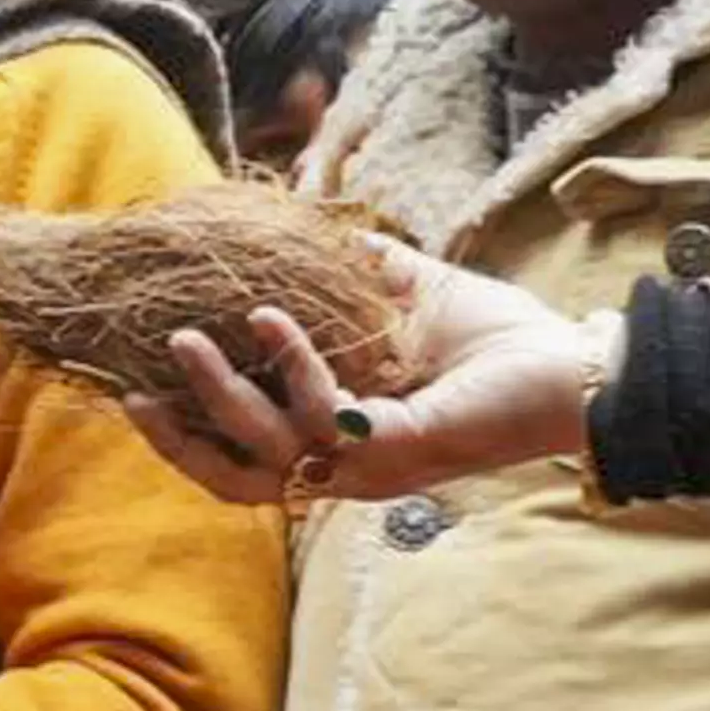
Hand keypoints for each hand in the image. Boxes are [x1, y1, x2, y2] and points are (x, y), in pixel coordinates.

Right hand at [119, 239, 606, 508]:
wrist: (577, 366)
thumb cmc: (499, 340)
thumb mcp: (406, 297)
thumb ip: (351, 275)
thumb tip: (296, 228)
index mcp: (336, 444)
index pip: (240, 460)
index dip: (183, 436)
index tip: (136, 391)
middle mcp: (345, 470)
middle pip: (234, 481)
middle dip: (177, 441)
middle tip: (132, 394)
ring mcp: (369, 467)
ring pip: (264, 451)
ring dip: (217, 394)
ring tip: (185, 339)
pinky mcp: (397, 450)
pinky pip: (325, 412)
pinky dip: (291, 362)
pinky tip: (269, 316)